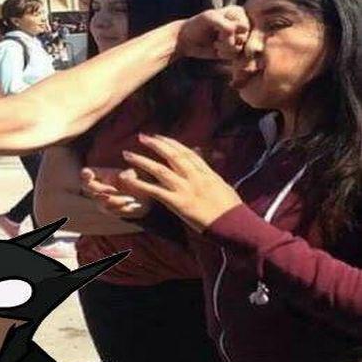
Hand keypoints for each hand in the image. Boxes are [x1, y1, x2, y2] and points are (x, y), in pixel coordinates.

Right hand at [80, 167, 152, 218]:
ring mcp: (100, 200)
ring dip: (116, 199)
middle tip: (113, 189)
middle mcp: (98, 187)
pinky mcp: (108, 210)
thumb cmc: (139, 181)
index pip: (86, 173)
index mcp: (102, 174)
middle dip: (99, 188)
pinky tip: (131, 204)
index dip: (85, 174)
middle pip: (87, 187)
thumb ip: (129, 173)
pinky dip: (121, 207)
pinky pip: (110, 209)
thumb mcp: (137, 174)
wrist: (146, 198)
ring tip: (130, 199)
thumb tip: (122, 176)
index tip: (89, 174)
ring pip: (100, 200)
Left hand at [116, 134, 242, 232]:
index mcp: (206, 172)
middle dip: (156, 145)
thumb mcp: (223, 185)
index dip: (171, 143)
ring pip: (160, 170)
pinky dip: (140, 184)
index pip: (186, 152)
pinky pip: (155, 191)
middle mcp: (195, 177)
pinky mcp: (177, 203)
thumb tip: (209, 164)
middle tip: (141, 137)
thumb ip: (211, 174)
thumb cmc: (231, 209)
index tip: (159, 136)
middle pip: (172, 155)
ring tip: (128, 154)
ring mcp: (185, 189)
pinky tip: (128, 180)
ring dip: (142, 161)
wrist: (233, 224)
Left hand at [176, 6, 249, 59]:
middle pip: (244, 38)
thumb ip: (225, 25)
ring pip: (241, 47)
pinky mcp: (231, 50)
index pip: (244, 26)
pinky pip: (236, 56)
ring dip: (226, 48)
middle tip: (216, 38)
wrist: (186, 40)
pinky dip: (225, 55)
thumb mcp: (210, 19)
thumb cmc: (196, 25)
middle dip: (228, 40)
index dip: (231, 31)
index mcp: (238, 13)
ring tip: (215, 44)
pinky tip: (216, 51)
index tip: (217, 29)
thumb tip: (236, 36)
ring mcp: (237, 38)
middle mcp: (240, 24)